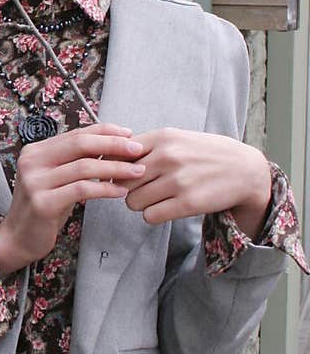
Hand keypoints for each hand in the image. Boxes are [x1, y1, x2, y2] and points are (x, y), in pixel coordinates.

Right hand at [0, 122, 147, 275]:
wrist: (18, 238)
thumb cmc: (43, 207)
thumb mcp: (57, 179)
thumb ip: (75, 161)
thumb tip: (113, 145)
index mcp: (36, 151)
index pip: (77, 133)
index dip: (106, 131)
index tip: (129, 134)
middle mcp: (32, 161)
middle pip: (80, 144)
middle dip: (114, 144)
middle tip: (137, 150)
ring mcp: (35, 182)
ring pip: (84, 166)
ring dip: (116, 168)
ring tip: (137, 171)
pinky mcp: (43, 203)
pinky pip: (82, 189)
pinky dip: (105, 188)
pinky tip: (120, 191)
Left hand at [120, 128, 271, 232]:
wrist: (245, 170)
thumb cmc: (205, 154)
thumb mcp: (177, 139)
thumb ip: (146, 147)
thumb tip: (108, 159)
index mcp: (162, 137)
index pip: (118, 155)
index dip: (116, 168)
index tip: (124, 174)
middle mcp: (168, 157)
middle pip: (121, 181)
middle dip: (128, 188)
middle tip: (143, 189)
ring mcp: (178, 180)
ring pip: (133, 201)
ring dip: (141, 203)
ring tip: (158, 198)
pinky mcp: (187, 203)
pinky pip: (150, 216)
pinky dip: (154, 215)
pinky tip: (167, 207)